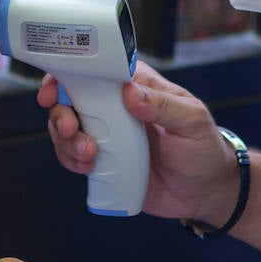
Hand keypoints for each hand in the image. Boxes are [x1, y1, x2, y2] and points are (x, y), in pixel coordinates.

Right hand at [41, 60, 238, 224]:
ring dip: (66, 141)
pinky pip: (72, 156)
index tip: (55, 88)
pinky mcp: (103, 161)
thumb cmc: (204, 148)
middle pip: (70, 99)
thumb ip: (163, 105)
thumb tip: (128, 92)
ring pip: (65, 129)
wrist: (205, 193)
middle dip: (61, 113)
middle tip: (72, 128)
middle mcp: (114, 106)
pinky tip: (88, 167)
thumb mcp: (192, 121)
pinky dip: (71, 160)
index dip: (68, 73)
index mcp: (135, 85)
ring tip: (89, 155)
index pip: (96, 69)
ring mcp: (106, 134)